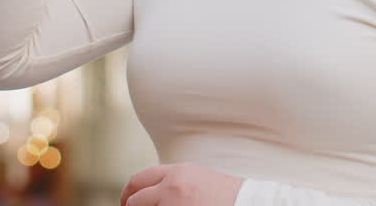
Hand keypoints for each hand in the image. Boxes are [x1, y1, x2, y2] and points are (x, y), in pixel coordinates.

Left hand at [120, 163, 243, 205]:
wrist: (248, 202)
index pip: (139, 179)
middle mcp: (172, 187)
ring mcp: (174, 205)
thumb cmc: (227, 195)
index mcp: (177, 172)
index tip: (127, 203)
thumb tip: (151, 194)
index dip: (128, 193)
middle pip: (136, 200)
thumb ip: (173, 181)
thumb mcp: (197, 178)